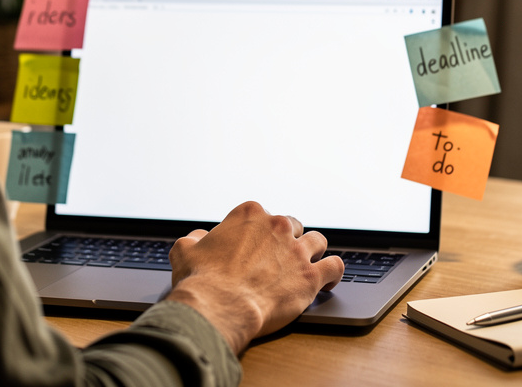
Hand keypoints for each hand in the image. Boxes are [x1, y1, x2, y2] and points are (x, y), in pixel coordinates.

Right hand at [165, 201, 344, 352]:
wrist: (219, 307)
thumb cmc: (201, 281)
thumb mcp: (185, 250)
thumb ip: (197, 239)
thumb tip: (201, 238)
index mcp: (249, 214)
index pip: (262, 215)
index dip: (259, 233)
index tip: (255, 247)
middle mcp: (277, 225)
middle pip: (291, 226)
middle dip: (286, 240)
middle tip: (279, 258)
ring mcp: (297, 250)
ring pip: (317, 241)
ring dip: (312, 251)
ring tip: (307, 264)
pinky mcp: (311, 275)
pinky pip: (335, 266)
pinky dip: (334, 272)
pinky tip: (329, 280)